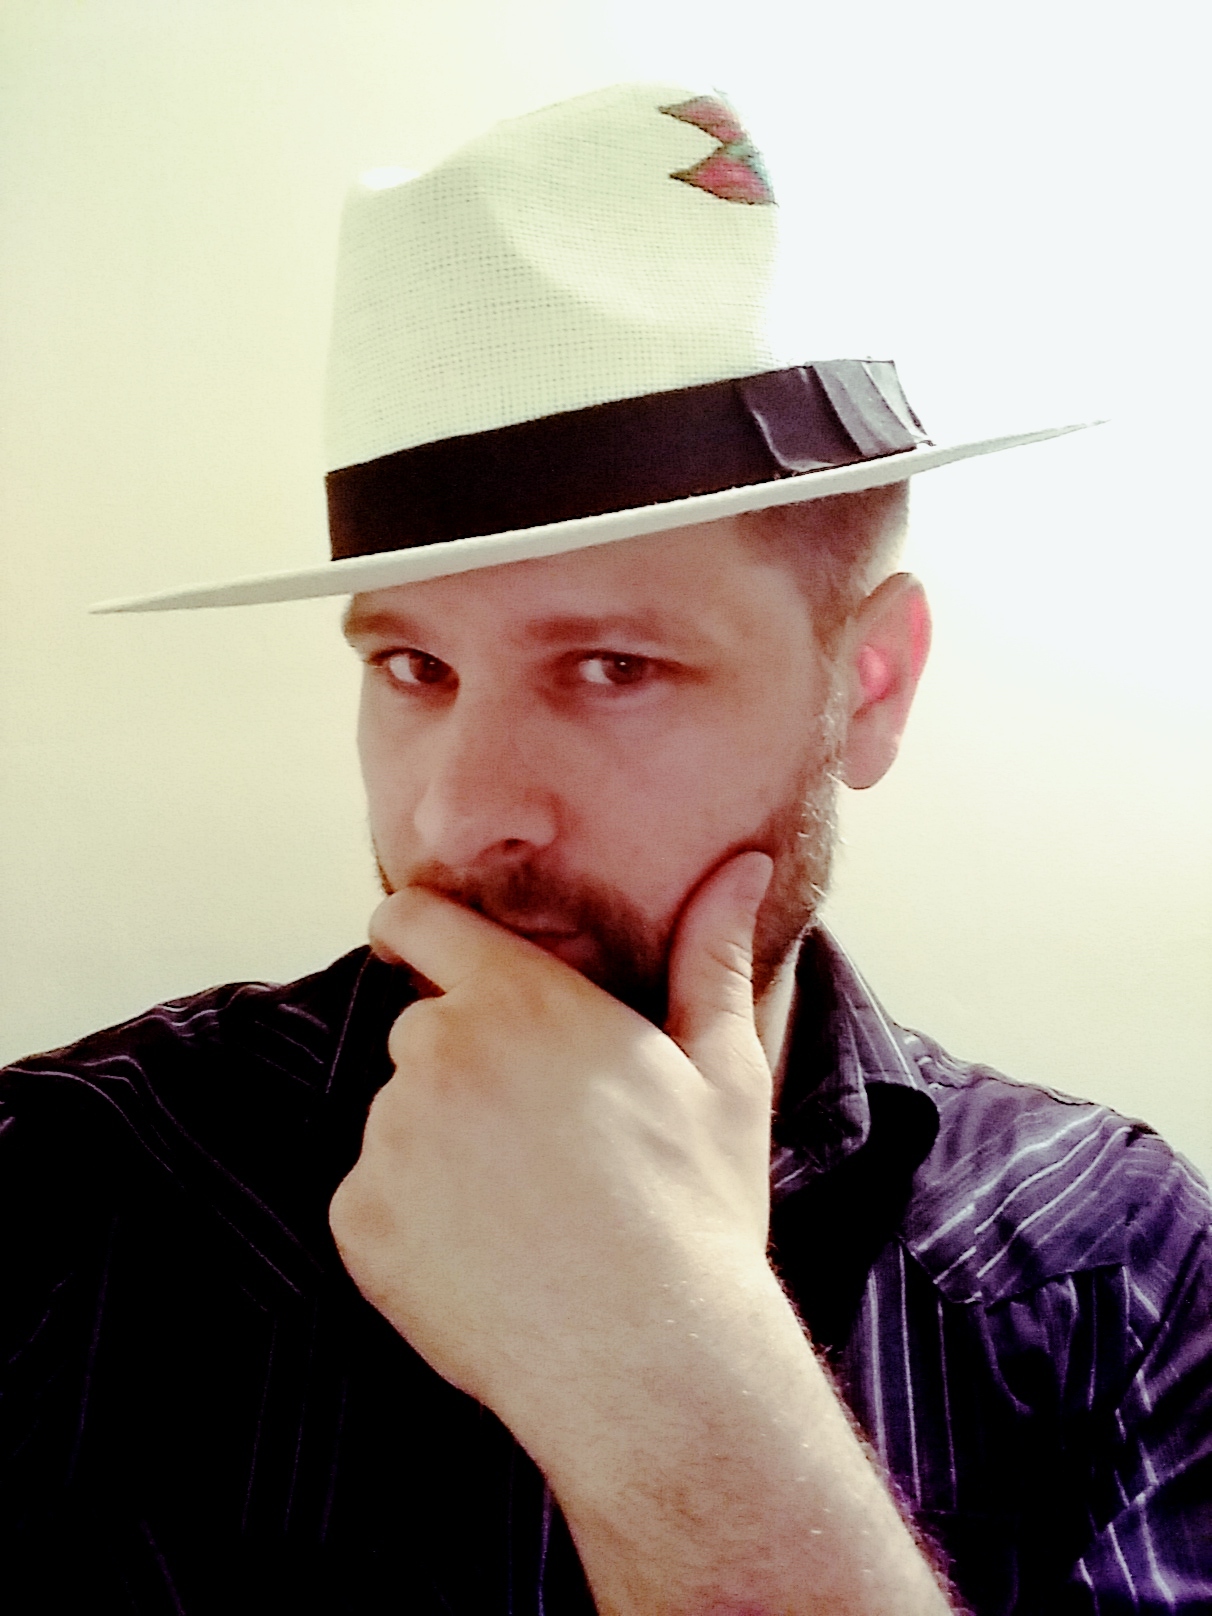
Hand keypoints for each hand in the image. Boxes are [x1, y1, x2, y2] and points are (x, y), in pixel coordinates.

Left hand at [328, 850, 774, 1419]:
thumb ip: (711, 953)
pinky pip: (373, 1201)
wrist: (653, 1363)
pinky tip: (487, 1260)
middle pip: (422, 1032)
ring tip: (525, 1211)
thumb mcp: (722, 1071)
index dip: (417, 931)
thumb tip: (745, 864)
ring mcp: (388, 1139)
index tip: (427, 954)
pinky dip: (411, 1225)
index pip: (417, 920)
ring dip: (439, 1150)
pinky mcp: (359, 1221)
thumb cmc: (695, 1209)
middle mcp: (437, 1052)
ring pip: (399, 1121)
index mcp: (519, 998)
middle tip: (540, 1140)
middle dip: (466, 1068)